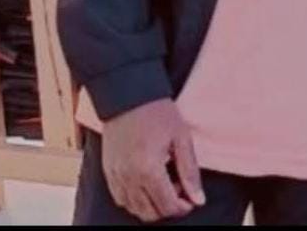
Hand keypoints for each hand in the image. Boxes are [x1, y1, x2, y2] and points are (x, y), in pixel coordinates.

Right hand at [101, 98, 204, 222]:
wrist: (129, 94)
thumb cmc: (157, 112)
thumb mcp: (181, 137)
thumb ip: (189, 171)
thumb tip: (198, 199)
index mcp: (149, 169)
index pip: (168, 206)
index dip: (183, 206)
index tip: (190, 196)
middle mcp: (129, 177)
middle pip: (150, 213)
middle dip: (168, 207)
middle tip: (178, 186)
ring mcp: (116, 176)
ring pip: (134, 209)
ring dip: (152, 204)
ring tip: (163, 182)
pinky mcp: (108, 171)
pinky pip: (120, 199)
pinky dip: (135, 199)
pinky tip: (146, 183)